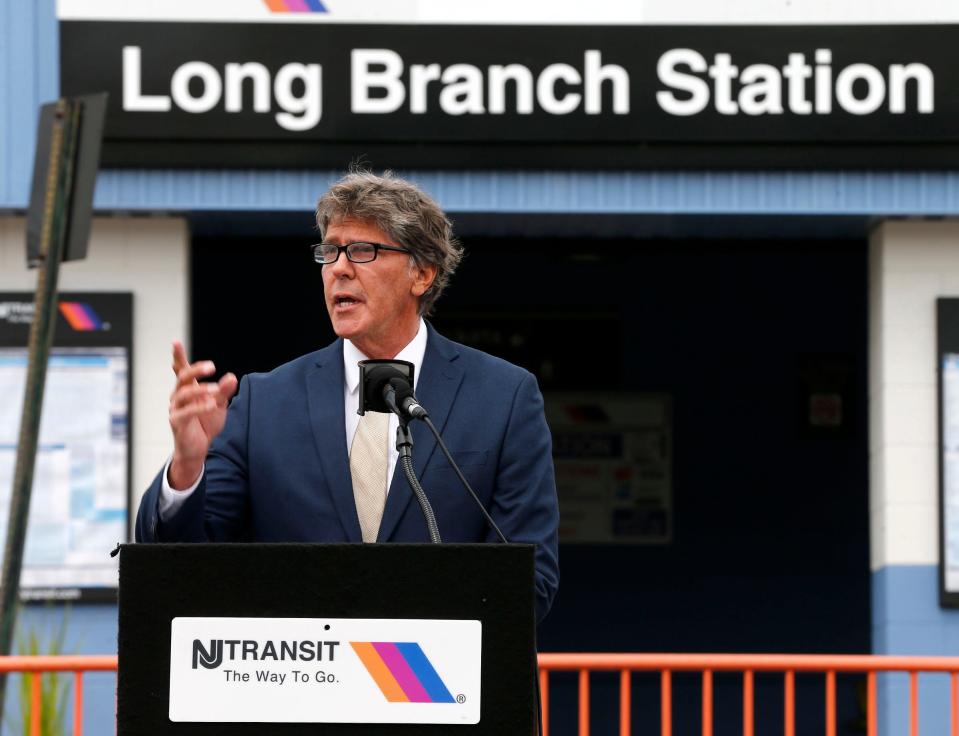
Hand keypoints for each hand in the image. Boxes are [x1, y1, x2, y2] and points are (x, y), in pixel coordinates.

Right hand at [167, 341, 237, 489]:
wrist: (198, 449)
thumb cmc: (206, 424)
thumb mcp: (219, 405)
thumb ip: (224, 391)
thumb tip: (232, 377)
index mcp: (188, 389)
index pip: (181, 370)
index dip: (178, 357)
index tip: (175, 342)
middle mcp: (179, 396)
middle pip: (183, 377)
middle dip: (196, 370)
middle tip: (212, 367)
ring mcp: (176, 409)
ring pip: (184, 393)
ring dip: (201, 389)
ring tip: (216, 390)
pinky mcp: (177, 422)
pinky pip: (186, 412)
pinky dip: (199, 407)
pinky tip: (211, 405)